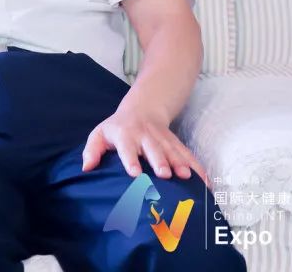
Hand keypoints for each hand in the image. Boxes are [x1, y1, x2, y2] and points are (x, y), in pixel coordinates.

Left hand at [81, 103, 206, 183]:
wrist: (142, 110)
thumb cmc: (117, 128)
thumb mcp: (100, 134)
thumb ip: (91, 150)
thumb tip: (86, 168)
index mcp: (125, 135)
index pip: (127, 148)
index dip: (131, 159)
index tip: (135, 173)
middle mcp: (146, 136)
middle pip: (154, 149)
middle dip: (159, 161)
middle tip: (164, 174)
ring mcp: (163, 139)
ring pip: (173, 151)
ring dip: (180, 163)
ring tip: (186, 177)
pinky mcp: (176, 144)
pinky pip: (188, 155)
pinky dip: (197, 168)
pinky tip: (205, 183)